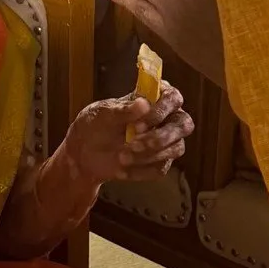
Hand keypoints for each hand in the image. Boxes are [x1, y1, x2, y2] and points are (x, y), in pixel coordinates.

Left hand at [63, 81, 193, 184]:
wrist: (84, 153)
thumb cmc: (96, 124)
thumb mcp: (103, 114)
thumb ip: (123, 110)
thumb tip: (144, 104)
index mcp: (154, 97)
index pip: (173, 97)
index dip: (161, 111)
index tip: (137, 125)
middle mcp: (166, 117)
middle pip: (184, 124)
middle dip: (161, 137)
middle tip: (134, 144)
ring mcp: (166, 141)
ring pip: (176, 148)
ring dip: (149, 155)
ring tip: (121, 157)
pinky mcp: (160, 162)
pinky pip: (161, 168)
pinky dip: (141, 171)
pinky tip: (121, 169)